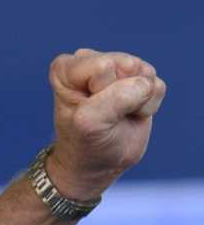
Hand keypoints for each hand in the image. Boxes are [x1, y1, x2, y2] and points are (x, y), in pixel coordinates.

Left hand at [47, 47, 166, 198]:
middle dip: (122, 95)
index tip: (89, 111)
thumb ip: (116, 98)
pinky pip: (158, 86)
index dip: (102, 93)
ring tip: (117, 115)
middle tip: (106, 115)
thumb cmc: (86, 143)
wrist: (98, 163)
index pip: (103, 66)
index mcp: (66, 69)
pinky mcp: (140, 79)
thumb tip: (146, 84)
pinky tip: (130, 114)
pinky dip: (148, 106)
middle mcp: (89, 61)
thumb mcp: (90, 123)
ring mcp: (116, 67)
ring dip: (137, 102)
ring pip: (145, 74)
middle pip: (127, 65)